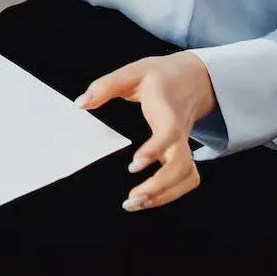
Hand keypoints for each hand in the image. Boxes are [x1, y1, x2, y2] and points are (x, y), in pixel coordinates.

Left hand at [76, 52, 217, 211]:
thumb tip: (80, 103)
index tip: (135, 164)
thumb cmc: (161, 75)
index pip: (169, 133)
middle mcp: (180, 131)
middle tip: (132, 198)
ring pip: (187, 176)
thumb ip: (105, 86)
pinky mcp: (184, 153)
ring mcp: (185, 144)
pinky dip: (172, 194)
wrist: (195, 77)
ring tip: (137, 203)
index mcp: (167, 110)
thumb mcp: (132, 71)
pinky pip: (187, 179)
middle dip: (160, 185)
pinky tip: (149, 199)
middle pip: (182, 164)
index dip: (155, 150)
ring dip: (165, 195)